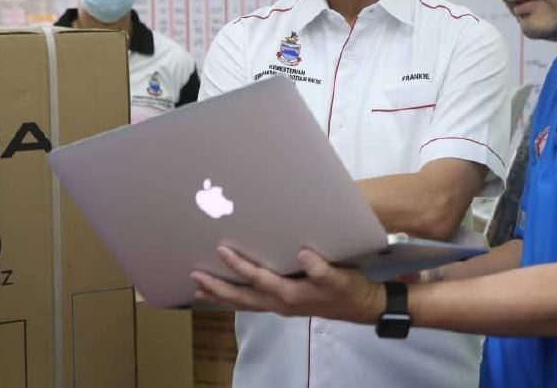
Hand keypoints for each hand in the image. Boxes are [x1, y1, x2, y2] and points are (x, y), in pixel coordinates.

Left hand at [190, 246, 385, 324]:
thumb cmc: (349, 289)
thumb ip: (322, 268)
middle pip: (242, 298)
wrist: (362, 307)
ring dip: (221, 296)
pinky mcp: (285, 305)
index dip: (239, 265)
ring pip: (244, 303)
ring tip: (199, 288)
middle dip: (217, 288)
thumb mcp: (339, 278)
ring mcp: (281, 306)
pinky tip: (229, 292)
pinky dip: (236, 299)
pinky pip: (253, 303)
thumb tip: (303, 253)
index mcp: (290, 294)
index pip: (258, 278)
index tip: (221, 250)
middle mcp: (280, 303)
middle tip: (194, 277)